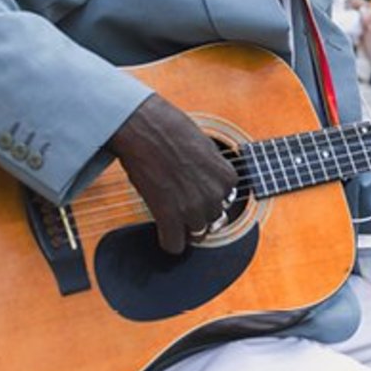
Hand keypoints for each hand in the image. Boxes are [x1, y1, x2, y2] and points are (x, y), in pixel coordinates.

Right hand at [107, 93, 237, 253]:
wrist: (143, 125)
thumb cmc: (170, 128)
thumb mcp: (205, 146)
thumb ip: (212, 169)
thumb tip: (208, 184)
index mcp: (227, 176)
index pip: (226, 200)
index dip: (209, 194)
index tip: (194, 187)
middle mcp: (214, 194)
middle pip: (213, 219)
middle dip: (198, 211)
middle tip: (180, 198)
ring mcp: (193, 207)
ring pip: (196, 234)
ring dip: (184, 226)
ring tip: (170, 209)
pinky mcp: (168, 215)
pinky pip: (174, 245)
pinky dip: (168, 240)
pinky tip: (162, 228)